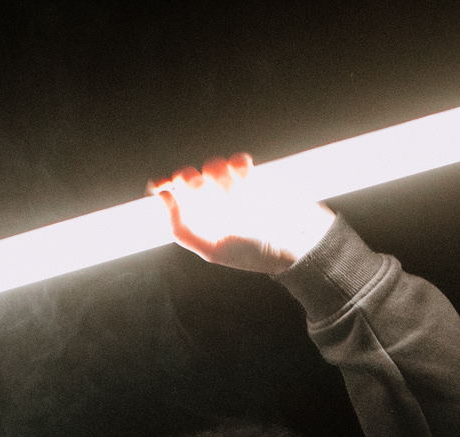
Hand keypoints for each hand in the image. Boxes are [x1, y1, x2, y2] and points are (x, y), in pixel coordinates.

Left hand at [149, 153, 334, 274]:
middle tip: (200, 187)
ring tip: (233, 192)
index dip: (162, 189)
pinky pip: (236, 160)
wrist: (297, 243)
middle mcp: (210, 207)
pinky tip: (245, 176)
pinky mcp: (252, 178)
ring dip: (217, 174)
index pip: (169, 201)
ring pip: (211, 166)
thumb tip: (162, 198)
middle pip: (186, 178)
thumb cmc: (255, 253)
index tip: (164, 186)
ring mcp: (231, 191)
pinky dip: (238, 164)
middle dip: (189, 179)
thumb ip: (182, 229)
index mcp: (198, 225)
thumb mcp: (213, 249)